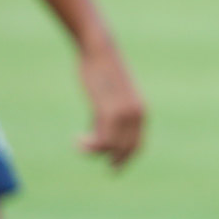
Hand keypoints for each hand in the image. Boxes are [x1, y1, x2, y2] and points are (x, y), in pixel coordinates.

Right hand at [78, 37, 146, 167]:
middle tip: (101, 167)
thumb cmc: (101, 72)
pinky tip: (77, 139)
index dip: (125, 159)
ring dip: (93, 151)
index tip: (113, 166)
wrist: (99, 51)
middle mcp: (136, 114)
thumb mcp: (108, 98)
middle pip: (126, 150)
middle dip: (114, 162)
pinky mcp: (108, 110)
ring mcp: (124, 113)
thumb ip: (105, 118)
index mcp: (141, 111)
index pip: (138, 145)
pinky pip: (101, 140)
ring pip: (111, 148)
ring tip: (78, 143)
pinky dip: (88, 145)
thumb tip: (98, 137)